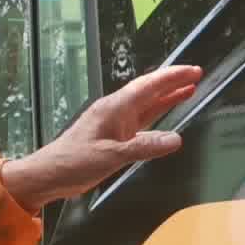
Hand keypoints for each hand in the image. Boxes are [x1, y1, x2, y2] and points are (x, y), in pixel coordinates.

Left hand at [0, 65, 202, 207]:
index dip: (172, 77)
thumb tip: (176, 139)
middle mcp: (115, 111)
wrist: (48, 174)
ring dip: (166, 97)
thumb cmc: (74, 162)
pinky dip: (156, 116)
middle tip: (197, 74)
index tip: (194, 70)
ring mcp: (114, 123)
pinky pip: (140, 121)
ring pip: (145, 105)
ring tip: (188, 89)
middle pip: (148, 91)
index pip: (148, 87)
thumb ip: (143, 147)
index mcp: (114, 109)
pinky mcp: (112, 136)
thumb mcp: (111, 156)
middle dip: (172, 82)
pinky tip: (166, 119)